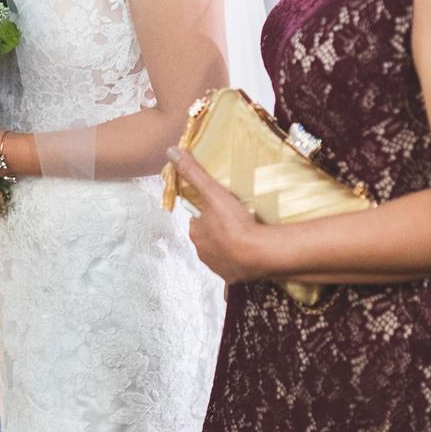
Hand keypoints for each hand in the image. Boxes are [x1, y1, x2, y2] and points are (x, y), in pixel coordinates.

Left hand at [167, 148, 266, 283]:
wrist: (258, 254)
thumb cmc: (234, 223)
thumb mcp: (212, 192)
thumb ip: (193, 172)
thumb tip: (171, 152)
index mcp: (195, 233)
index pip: (198, 220)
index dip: (208, 213)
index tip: (221, 208)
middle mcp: (203, 252)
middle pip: (209, 237)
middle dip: (219, 230)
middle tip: (237, 219)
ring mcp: (219, 267)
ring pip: (222, 253)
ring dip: (231, 245)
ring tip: (247, 234)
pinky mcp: (235, 279)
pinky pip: (235, 269)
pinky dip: (241, 263)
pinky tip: (251, 255)